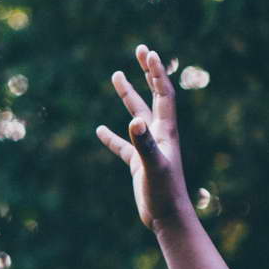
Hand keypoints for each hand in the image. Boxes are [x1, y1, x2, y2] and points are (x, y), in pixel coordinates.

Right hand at [95, 44, 190, 230]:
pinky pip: (123, 145)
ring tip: (116, 75)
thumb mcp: (152, 166)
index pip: (163, 94)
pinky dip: (112, 136)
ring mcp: (148, 148)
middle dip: (147, 74)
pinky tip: (100, 130)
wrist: (168, 218)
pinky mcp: (138, 163)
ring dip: (128, 95)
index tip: (148, 53)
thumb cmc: (164, 193)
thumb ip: (143, 144)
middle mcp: (159, 135)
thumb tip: (133, 121)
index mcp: (166, 131)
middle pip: (153, 96)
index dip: (156, 73)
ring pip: (137, 115)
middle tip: (140, 51)